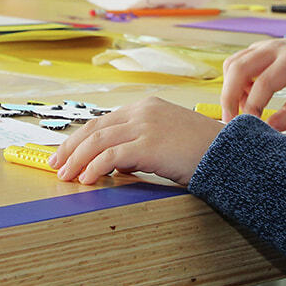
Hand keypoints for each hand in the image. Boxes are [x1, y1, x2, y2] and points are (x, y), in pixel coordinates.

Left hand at [50, 96, 222, 185]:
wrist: (229, 153)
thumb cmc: (203, 149)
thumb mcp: (168, 138)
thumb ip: (141, 143)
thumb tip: (115, 163)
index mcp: (147, 106)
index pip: (104, 120)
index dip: (81, 137)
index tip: (67, 152)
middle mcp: (143, 111)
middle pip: (95, 128)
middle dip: (72, 147)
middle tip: (56, 164)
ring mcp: (146, 126)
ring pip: (98, 141)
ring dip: (77, 159)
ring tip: (66, 176)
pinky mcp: (149, 144)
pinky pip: (111, 157)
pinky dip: (94, 168)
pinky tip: (87, 180)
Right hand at [221, 36, 285, 130]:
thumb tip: (268, 129)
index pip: (265, 83)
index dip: (254, 105)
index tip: (251, 124)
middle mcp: (273, 49)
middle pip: (239, 68)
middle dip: (229, 97)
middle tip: (230, 121)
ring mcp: (260, 47)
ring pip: (232, 64)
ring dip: (229, 89)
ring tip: (241, 109)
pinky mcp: (253, 50)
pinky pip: (234, 63)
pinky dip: (232, 82)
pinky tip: (245, 95)